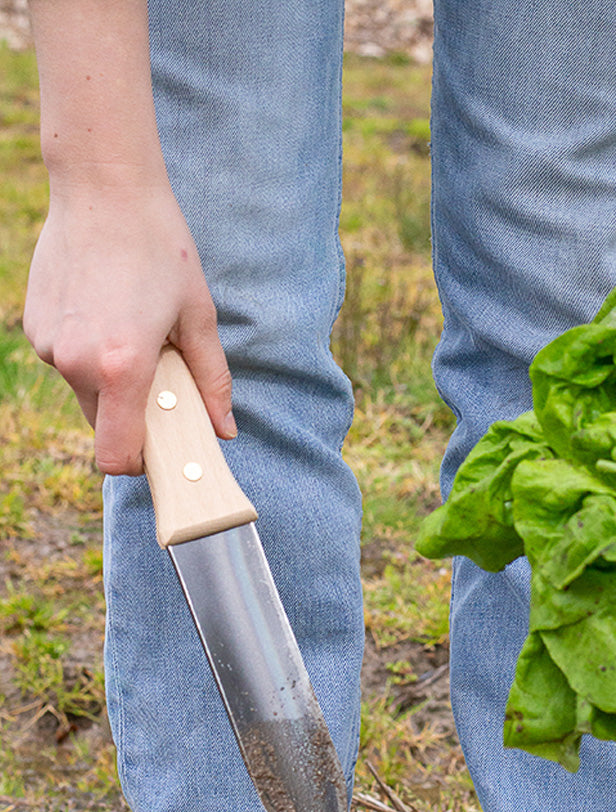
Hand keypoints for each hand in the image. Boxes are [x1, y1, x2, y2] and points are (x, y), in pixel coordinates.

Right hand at [23, 175, 234, 475]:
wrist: (103, 187)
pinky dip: (87, 351)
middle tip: (158, 371)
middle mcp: (76, 363)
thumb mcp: (198, 317)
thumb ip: (211, 381)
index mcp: (122, 367)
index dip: (139, 461)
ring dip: (110, 379)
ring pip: (85, 392)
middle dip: (132, 414)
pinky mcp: (33, 325)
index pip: (116, 456)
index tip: (160, 446)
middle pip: (104, 426)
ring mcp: (48, 345)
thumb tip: (224, 430)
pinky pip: (65, 361)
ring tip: (131, 327)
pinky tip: (105, 309)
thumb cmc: (160, 248)